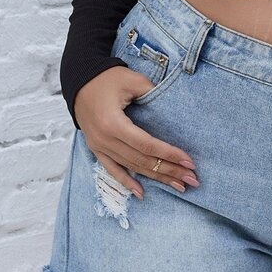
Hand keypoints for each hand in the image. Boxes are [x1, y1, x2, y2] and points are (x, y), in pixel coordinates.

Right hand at [74, 66, 199, 197]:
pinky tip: (141, 193)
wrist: (80, 80)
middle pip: (141, 160)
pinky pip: (112, 169)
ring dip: (155, 178)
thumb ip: (153, 93)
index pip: (147, 145)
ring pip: (131, 167)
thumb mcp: (133, 80)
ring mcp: (99, 146)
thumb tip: (175, 108)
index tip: (189, 162)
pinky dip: (127, 182)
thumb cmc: (108, 78)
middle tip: (192, 180)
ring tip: (178, 185)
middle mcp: (104, 140)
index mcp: (113, 124)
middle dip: (169, 171)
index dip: (169, 154)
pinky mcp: (96, 148)